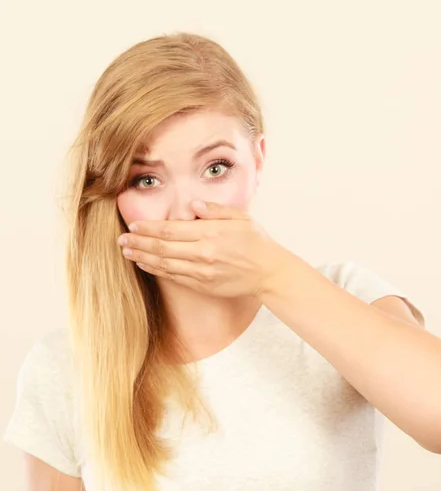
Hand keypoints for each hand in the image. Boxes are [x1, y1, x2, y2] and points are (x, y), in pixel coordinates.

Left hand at [117, 201, 287, 297]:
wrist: (269, 272)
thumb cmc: (256, 242)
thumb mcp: (240, 218)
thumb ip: (215, 210)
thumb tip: (193, 205)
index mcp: (210, 233)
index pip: (171, 230)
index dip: (149, 228)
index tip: (134, 225)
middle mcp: (202, 253)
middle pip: (162, 248)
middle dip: (139, 243)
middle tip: (121, 240)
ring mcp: (201, 272)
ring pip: (164, 264)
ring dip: (142, 257)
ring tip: (126, 252)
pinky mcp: (202, 285)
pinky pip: (174, 277)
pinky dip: (156, 271)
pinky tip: (145, 265)